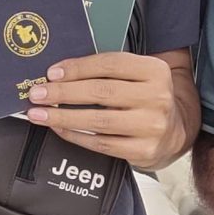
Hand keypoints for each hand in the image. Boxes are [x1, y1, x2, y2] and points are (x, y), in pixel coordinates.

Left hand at [25, 53, 183, 168]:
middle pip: (101, 92)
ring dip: (63, 116)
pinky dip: (75, 136)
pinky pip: (101, 144)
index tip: (52, 73)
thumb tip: (60, 73)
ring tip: (39, 114)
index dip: (78, 68)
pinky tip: (59, 129)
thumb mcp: (138, 75)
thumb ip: (108, 70)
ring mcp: (152, 126)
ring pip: (98, 121)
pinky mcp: (144, 150)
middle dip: (63, 92)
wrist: (176, 129)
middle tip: (37, 93)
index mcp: (155, 70)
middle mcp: (157, 97)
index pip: (110, 64)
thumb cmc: (146, 97)